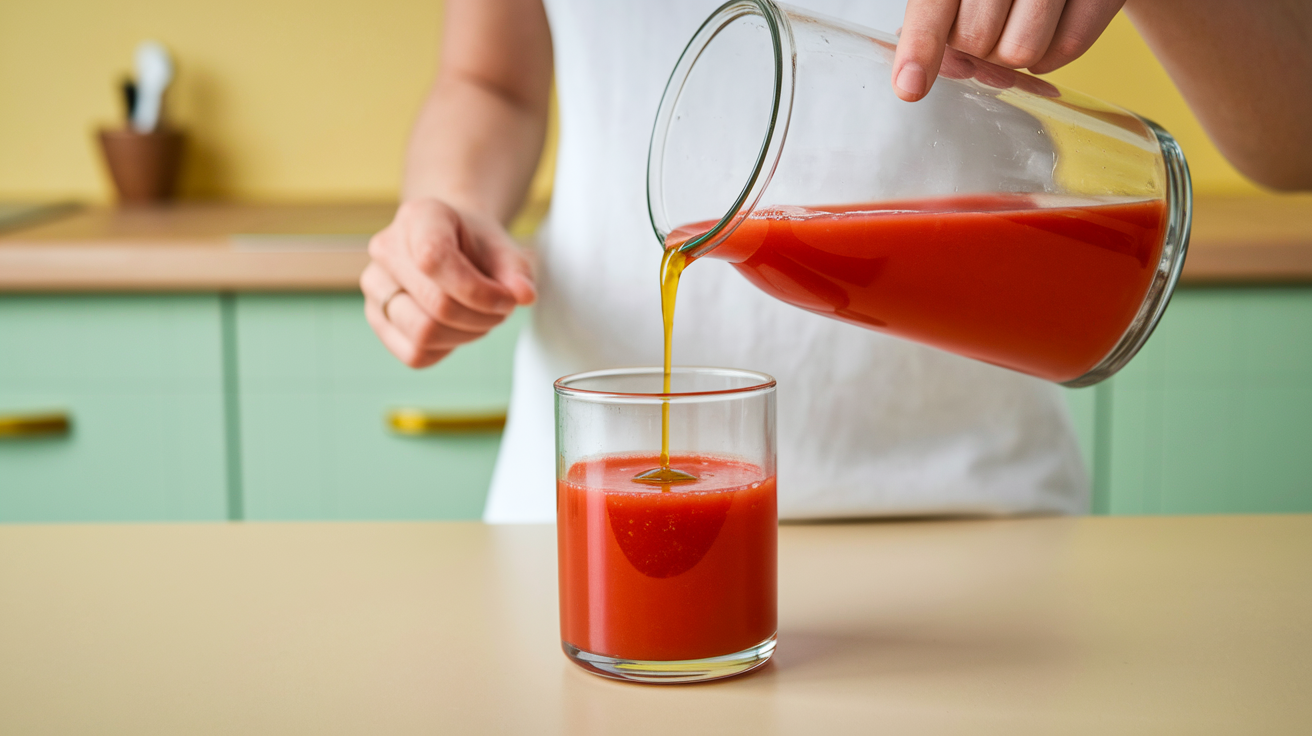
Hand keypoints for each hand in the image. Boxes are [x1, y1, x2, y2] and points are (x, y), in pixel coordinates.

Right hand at [360, 198, 535, 367]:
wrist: (451, 244)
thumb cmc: (475, 245)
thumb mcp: (503, 248)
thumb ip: (517, 270)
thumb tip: (524, 296)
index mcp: (417, 217)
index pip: (434, 259)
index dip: (478, 290)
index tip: (508, 298)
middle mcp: (385, 248)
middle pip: (436, 305)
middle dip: (481, 317)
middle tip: (500, 310)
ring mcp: (374, 285)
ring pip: (423, 334)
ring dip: (466, 335)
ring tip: (481, 318)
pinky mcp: (376, 318)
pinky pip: (414, 354)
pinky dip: (446, 349)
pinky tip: (458, 328)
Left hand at [892, 0, 1125, 100]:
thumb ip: (935, 18)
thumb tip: (912, 74)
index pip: (935, 6)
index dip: (921, 47)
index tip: (910, 86)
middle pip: (977, 41)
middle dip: (979, 47)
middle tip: (992, 26)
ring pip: (1021, 53)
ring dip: (1016, 55)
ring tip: (1021, 26)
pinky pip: (1069, 47)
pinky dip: (1053, 55)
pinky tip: (1049, 32)